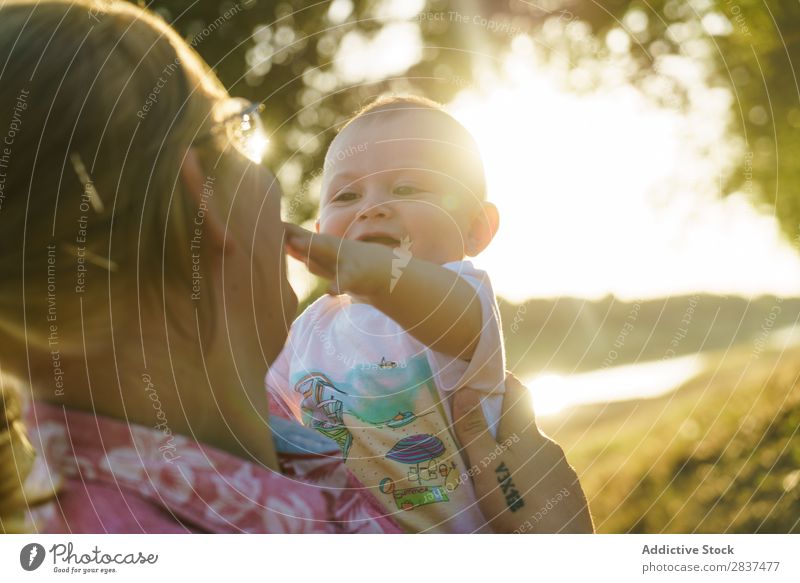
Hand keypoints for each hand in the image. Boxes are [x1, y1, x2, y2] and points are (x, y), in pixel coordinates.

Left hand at [283, 222, 393, 296]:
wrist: (383, 271)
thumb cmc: (350, 263)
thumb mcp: (327, 254)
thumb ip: (307, 246)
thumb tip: (288, 235)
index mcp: (322, 247)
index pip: (299, 237)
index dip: (283, 231)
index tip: (263, 221)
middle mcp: (331, 250)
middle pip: (309, 242)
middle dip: (294, 236)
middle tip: (276, 228)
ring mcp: (343, 260)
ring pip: (326, 255)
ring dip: (313, 251)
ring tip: (298, 247)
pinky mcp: (354, 276)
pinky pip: (345, 281)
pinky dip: (338, 284)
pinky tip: (330, 290)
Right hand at [452, 373, 594, 532]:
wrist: (558, 547)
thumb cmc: (517, 504)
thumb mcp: (485, 466)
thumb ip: (474, 428)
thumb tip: (467, 388)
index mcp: (527, 434)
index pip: (519, 391)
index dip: (503, 380)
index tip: (484, 378)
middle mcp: (549, 446)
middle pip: (523, 427)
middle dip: (501, 428)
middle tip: (476, 441)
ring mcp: (562, 471)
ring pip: (534, 455)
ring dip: (515, 458)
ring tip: (494, 478)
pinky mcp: (569, 494)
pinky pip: (545, 478)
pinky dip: (529, 480)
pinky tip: (518, 498)